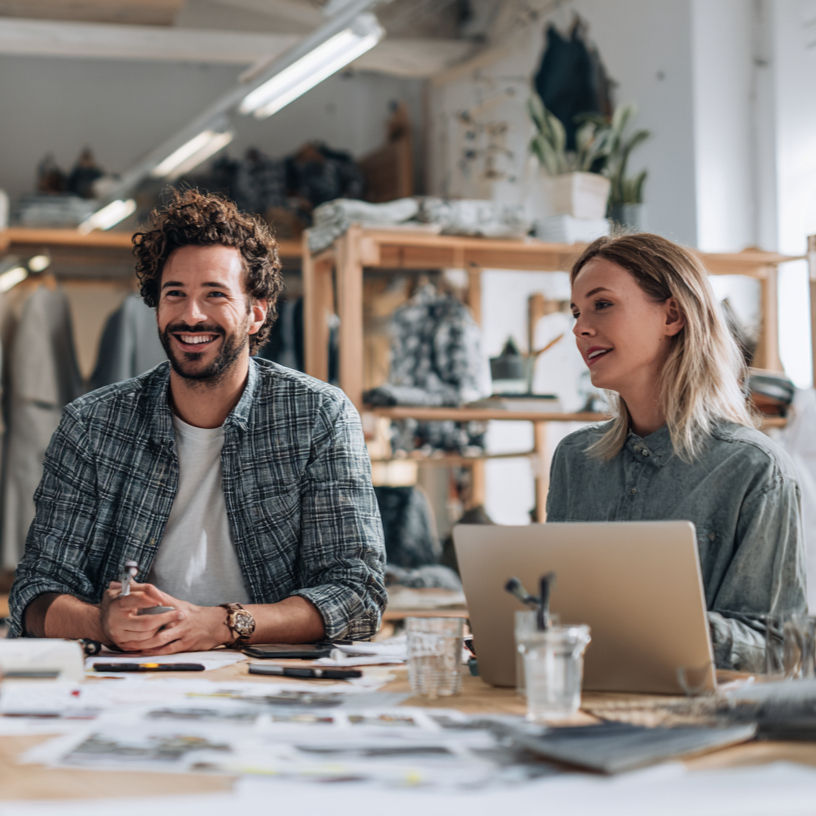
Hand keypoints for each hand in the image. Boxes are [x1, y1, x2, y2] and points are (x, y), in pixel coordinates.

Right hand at [100, 579, 179, 650]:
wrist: (102, 618)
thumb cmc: (118, 600)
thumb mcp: (126, 589)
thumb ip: (144, 588)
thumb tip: (160, 596)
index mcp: (116, 604)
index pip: (137, 600)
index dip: (152, 600)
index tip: (164, 601)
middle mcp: (115, 622)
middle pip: (146, 623)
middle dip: (166, 618)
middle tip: (180, 613)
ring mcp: (119, 635)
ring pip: (147, 635)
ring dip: (163, 628)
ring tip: (173, 621)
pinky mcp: (123, 645)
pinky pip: (143, 644)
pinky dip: (156, 638)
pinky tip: (164, 631)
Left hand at [101, 581, 228, 653]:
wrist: (217, 624)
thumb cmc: (193, 614)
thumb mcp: (179, 603)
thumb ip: (160, 598)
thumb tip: (145, 588)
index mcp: (176, 606)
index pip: (158, 601)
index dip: (142, 603)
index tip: (127, 606)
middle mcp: (179, 618)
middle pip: (155, 623)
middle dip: (138, 629)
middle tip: (122, 632)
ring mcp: (182, 632)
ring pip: (159, 638)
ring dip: (143, 643)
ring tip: (129, 645)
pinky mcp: (186, 644)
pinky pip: (167, 649)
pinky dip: (154, 652)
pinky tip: (144, 652)